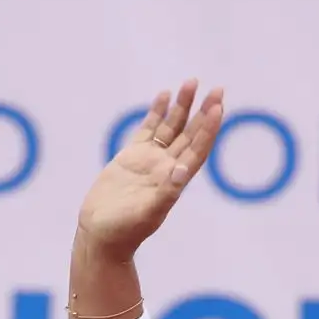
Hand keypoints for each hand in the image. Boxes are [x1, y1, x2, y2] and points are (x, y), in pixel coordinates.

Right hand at [76, 79, 224, 261]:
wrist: (101, 236)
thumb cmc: (124, 230)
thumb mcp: (147, 212)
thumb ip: (165, 191)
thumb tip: (183, 171)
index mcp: (175, 180)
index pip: (197, 149)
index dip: (208, 129)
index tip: (217, 107)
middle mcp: (166, 168)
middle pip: (190, 134)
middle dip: (203, 111)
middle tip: (217, 88)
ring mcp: (150, 161)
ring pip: (171, 128)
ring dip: (182, 107)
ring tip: (191, 82)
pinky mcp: (131, 158)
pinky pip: (148, 130)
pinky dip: (157, 113)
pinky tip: (164, 96)